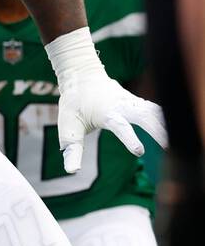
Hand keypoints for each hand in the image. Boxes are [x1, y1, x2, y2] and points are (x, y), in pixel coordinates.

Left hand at [46, 27, 166, 172]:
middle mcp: (122, 105)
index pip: (120, 126)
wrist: (82, 74)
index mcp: (106, 112)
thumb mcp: (68, 126)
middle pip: (145, 116)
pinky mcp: (137, 102)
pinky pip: (155, 109)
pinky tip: (175, 130)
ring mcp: (132, 101)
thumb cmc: (74, 103)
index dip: (130, 138)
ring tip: (177, 142)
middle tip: (168, 146)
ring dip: (165, 124)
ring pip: (153, 111)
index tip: (139, 151)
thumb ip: (72, 149)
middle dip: (157, 130)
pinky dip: (165, 118)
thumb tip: (72, 171)